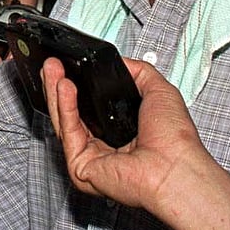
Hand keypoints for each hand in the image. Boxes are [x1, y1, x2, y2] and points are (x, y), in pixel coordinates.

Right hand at [42, 55, 210, 212]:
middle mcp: (106, 146)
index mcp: (124, 132)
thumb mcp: (161, 92)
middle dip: (60, 84)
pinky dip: (64, 107)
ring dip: (56, 92)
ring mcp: (91, 157)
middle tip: (54, 64)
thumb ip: (140, 73)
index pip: (92, 106)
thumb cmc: (176, 142)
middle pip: (73, 112)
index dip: (80, 85)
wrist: (175, 167)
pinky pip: (68, 131)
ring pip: (65, 120)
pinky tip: (64, 87)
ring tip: (53, 69)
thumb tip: (121, 62)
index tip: (71, 66)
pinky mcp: (80, 166)